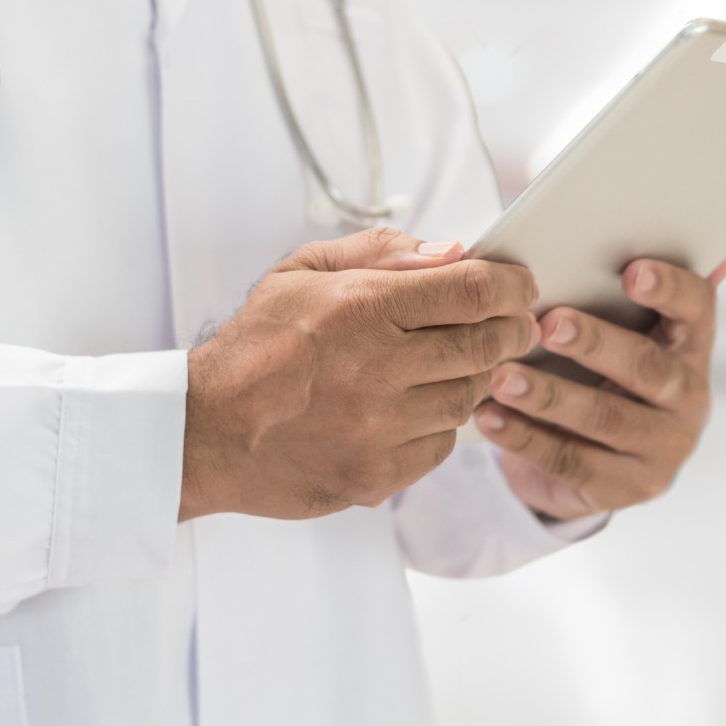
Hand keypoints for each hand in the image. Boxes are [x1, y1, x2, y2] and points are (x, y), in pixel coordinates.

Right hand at [182, 228, 538, 520]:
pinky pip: (441, 444)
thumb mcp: (302, 271)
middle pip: (485, 344)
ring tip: (457, 362)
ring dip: (475, 376)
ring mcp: (380, 427)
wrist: (205, 432)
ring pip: (468, 396)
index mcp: (361, 307)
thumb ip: (380, 252)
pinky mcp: (378, 473)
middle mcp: (378, 368)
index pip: (473, 289)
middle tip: (513, 324)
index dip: (512, 285)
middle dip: (511, 329)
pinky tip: (418, 406)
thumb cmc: (255, 346)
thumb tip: (451, 252)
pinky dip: (440, 422)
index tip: (520, 285)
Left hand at [475, 257, 725, 520]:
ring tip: (501, 374)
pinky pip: (572, 461)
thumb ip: (617, 286)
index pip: (698, 308)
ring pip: (605, 417)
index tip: (631, 271)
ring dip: (550, 395)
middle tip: (547, 323)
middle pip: (647, 367)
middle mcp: (689, 395)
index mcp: (690, 344)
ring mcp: (663, 447)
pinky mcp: (628, 487)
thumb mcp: (615, 328)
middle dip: (596, 343)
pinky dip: (525, 438)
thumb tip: (654, 233)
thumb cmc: (598, 369)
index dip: (670, 289)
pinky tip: (489, 417)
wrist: (597, 460)